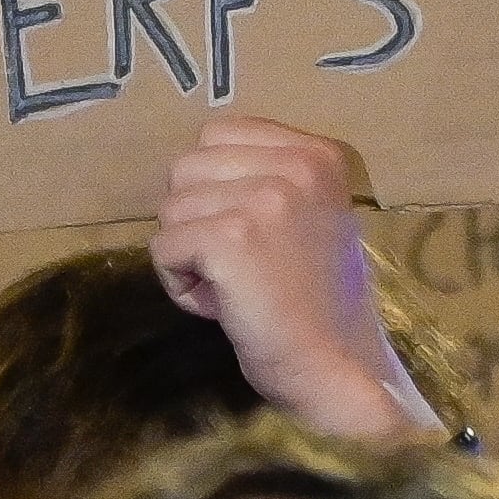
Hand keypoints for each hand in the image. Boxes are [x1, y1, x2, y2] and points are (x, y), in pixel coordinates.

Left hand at [152, 118, 439, 441]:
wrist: (334, 365)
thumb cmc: (316, 299)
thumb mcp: (310, 213)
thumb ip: (268, 175)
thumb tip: (192, 163)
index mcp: (318, 153)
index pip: (217, 134)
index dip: (214, 187)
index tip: (252, 233)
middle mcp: (296, 165)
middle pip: (185, 167)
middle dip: (196, 219)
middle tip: (240, 263)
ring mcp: (266, 199)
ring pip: (170, 209)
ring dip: (188, 254)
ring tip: (234, 285)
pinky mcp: (232, 239)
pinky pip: (164, 248)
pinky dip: (180, 284)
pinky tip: (221, 304)